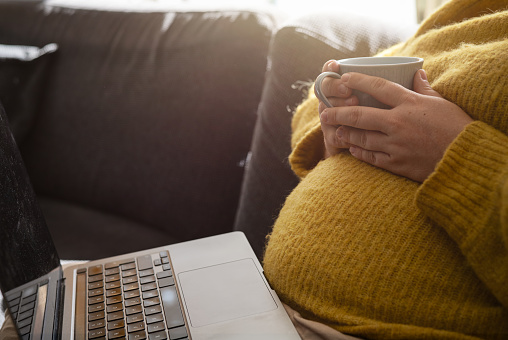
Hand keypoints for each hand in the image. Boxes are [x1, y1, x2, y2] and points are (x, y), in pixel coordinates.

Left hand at [319, 69, 473, 181]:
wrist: (465, 160)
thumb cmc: (457, 128)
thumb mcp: (442, 103)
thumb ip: (424, 89)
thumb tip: (416, 73)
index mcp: (410, 104)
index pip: (378, 87)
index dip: (357, 81)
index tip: (343, 79)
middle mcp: (398, 123)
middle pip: (360, 115)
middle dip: (338, 113)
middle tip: (325, 112)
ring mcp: (395, 144)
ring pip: (361, 138)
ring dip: (345, 133)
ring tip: (335, 130)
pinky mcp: (396, 163)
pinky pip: (370, 157)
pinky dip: (358, 152)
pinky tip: (352, 149)